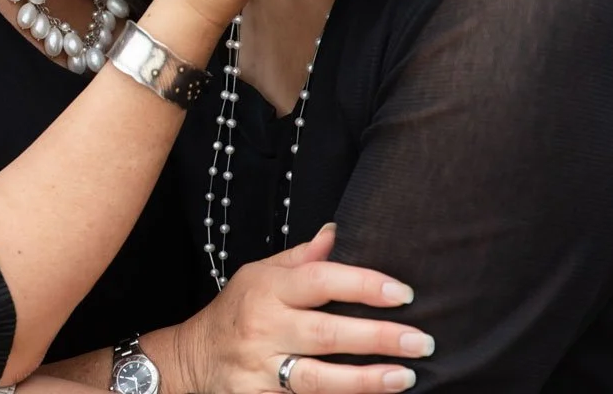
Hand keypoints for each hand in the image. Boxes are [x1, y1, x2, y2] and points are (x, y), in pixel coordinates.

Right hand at [173, 225, 430, 393]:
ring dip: (366, 380)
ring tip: (405, 376)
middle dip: (378, 337)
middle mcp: (264, 328)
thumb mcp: (259, 274)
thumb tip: (338, 232)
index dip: (364, 284)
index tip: (403, 293)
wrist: (191, 359)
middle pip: (327, 333)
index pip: (320, 280)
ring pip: (320, 379)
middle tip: (421, 340)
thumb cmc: (236, 311)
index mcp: (268, 290)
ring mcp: (261, 368)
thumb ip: (302, 259)